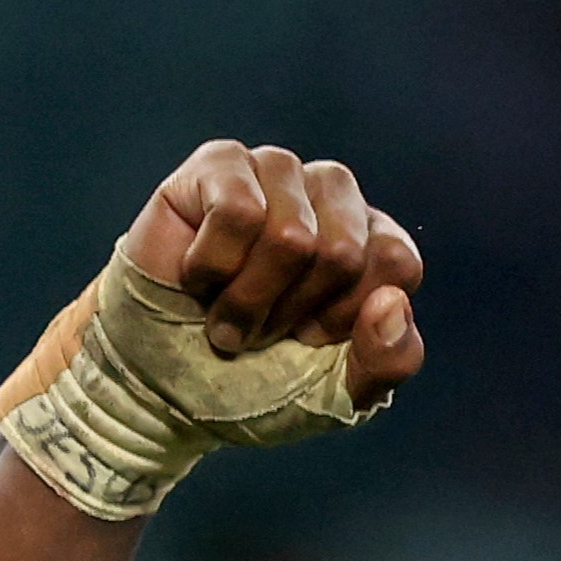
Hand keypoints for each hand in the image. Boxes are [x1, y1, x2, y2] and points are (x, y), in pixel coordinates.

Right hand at [120, 139, 425, 388]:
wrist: (163, 386)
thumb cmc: (255, 380)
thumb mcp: (338, 395)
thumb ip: (387, 360)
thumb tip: (392, 303)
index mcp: (371, 243)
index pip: (396, 262)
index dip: (345, 318)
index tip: (308, 339)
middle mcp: (330, 196)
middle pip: (344, 251)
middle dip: (292, 311)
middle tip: (259, 327)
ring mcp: (276, 173)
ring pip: (290, 234)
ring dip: (249, 297)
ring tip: (226, 309)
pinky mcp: (220, 164)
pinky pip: (237, 211)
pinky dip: (212, 266)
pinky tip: (197, 276)